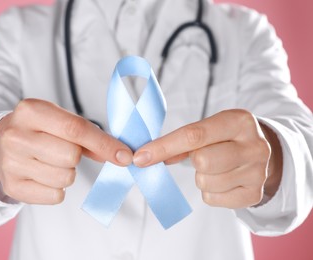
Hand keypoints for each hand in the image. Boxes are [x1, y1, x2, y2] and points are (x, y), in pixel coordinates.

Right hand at [0, 99, 132, 204]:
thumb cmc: (39, 130)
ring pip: (65, 178)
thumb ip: (89, 135)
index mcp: (31, 110)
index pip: (76, 129)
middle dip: (76, 157)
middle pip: (71, 156)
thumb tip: (120, 155)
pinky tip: (43, 175)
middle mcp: (16, 136)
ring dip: (67, 173)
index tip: (125, 156)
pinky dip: (57, 188)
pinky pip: (55, 195)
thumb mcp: (59, 121)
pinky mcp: (12, 186)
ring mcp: (11, 162)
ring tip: (51, 162)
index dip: (104, 144)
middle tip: (63, 151)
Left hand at [133, 109, 282, 208]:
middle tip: (201, 156)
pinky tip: (222, 180)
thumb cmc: (226, 138)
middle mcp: (254, 146)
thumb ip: (181, 141)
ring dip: (201, 178)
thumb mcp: (209, 129)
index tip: (140, 157)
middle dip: (193, 162)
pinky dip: (209, 192)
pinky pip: (213, 199)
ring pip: (205, 183)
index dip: (163, 147)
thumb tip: (147, 157)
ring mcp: (258, 172)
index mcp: (239, 121)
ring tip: (215, 168)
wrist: (262, 153)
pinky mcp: (255, 194)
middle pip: (202, 161)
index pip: (194, 135)